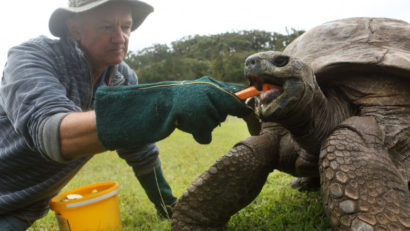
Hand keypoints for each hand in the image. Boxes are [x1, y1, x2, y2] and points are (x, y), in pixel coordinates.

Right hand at [95, 76, 250, 148]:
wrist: (154, 105)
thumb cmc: (178, 100)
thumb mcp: (200, 91)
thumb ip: (219, 95)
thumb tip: (243, 101)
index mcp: (210, 83)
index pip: (237, 91)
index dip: (245, 101)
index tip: (250, 107)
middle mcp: (209, 90)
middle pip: (226, 110)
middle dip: (217, 114)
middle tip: (198, 111)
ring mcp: (202, 104)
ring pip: (214, 122)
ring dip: (204, 124)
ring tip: (188, 117)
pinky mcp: (196, 119)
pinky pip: (205, 134)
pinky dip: (198, 134)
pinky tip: (186, 125)